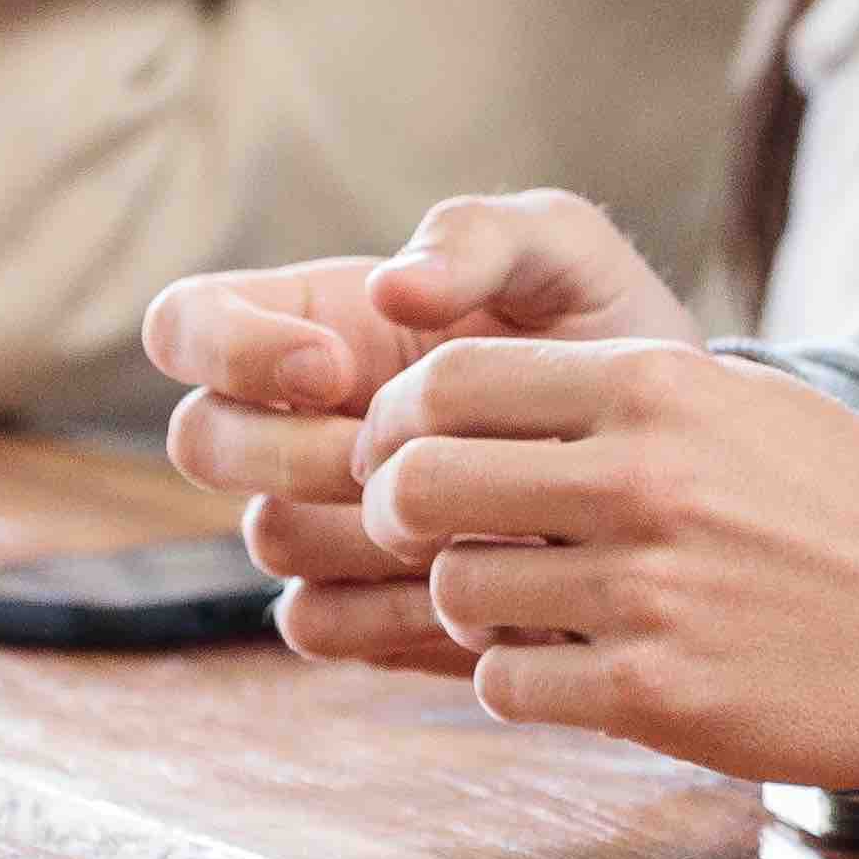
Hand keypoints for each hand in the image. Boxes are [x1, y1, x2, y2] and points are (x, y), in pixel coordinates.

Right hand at [144, 194, 708, 671]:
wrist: (674, 463)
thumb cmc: (606, 336)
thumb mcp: (566, 254)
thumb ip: (480, 234)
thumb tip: (390, 284)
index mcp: (312, 322)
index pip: (184, 325)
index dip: (230, 347)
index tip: (333, 366)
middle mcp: (294, 423)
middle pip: (199, 441)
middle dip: (292, 450)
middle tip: (395, 458)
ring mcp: (321, 519)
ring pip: (266, 537)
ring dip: (358, 529)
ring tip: (471, 513)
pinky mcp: (362, 606)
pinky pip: (316, 623)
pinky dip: (386, 608)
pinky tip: (477, 579)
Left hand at [341, 339, 858, 791]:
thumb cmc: (849, 511)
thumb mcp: (745, 403)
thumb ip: (623, 390)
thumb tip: (480, 394)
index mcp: (658, 386)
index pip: (451, 382)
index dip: (398, 422)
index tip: (398, 453)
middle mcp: (641, 478)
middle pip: (421, 483)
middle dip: (392, 512)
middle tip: (412, 534)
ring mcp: (645, 587)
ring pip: (453, 589)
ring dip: (461, 602)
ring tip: (513, 604)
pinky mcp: (653, 690)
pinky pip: (504, 682)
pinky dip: (511, 676)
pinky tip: (559, 664)